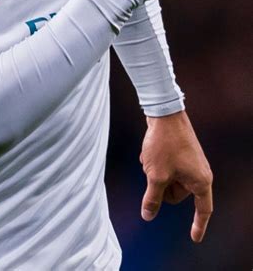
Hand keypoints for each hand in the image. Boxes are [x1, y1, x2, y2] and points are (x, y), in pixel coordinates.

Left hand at [140, 111, 212, 242]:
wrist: (164, 113)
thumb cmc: (164, 144)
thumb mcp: (155, 175)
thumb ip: (152, 198)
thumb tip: (148, 216)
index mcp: (200, 181)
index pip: (203, 210)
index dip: (198, 225)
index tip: (194, 238)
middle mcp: (199, 173)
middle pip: (176, 195)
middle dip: (160, 186)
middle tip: (153, 171)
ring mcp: (190, 162)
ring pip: (167, 180)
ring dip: (155, 173)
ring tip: (151, 158)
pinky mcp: (181, 154)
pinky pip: (165, 168)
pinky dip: (154, 163)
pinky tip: (149, 151)